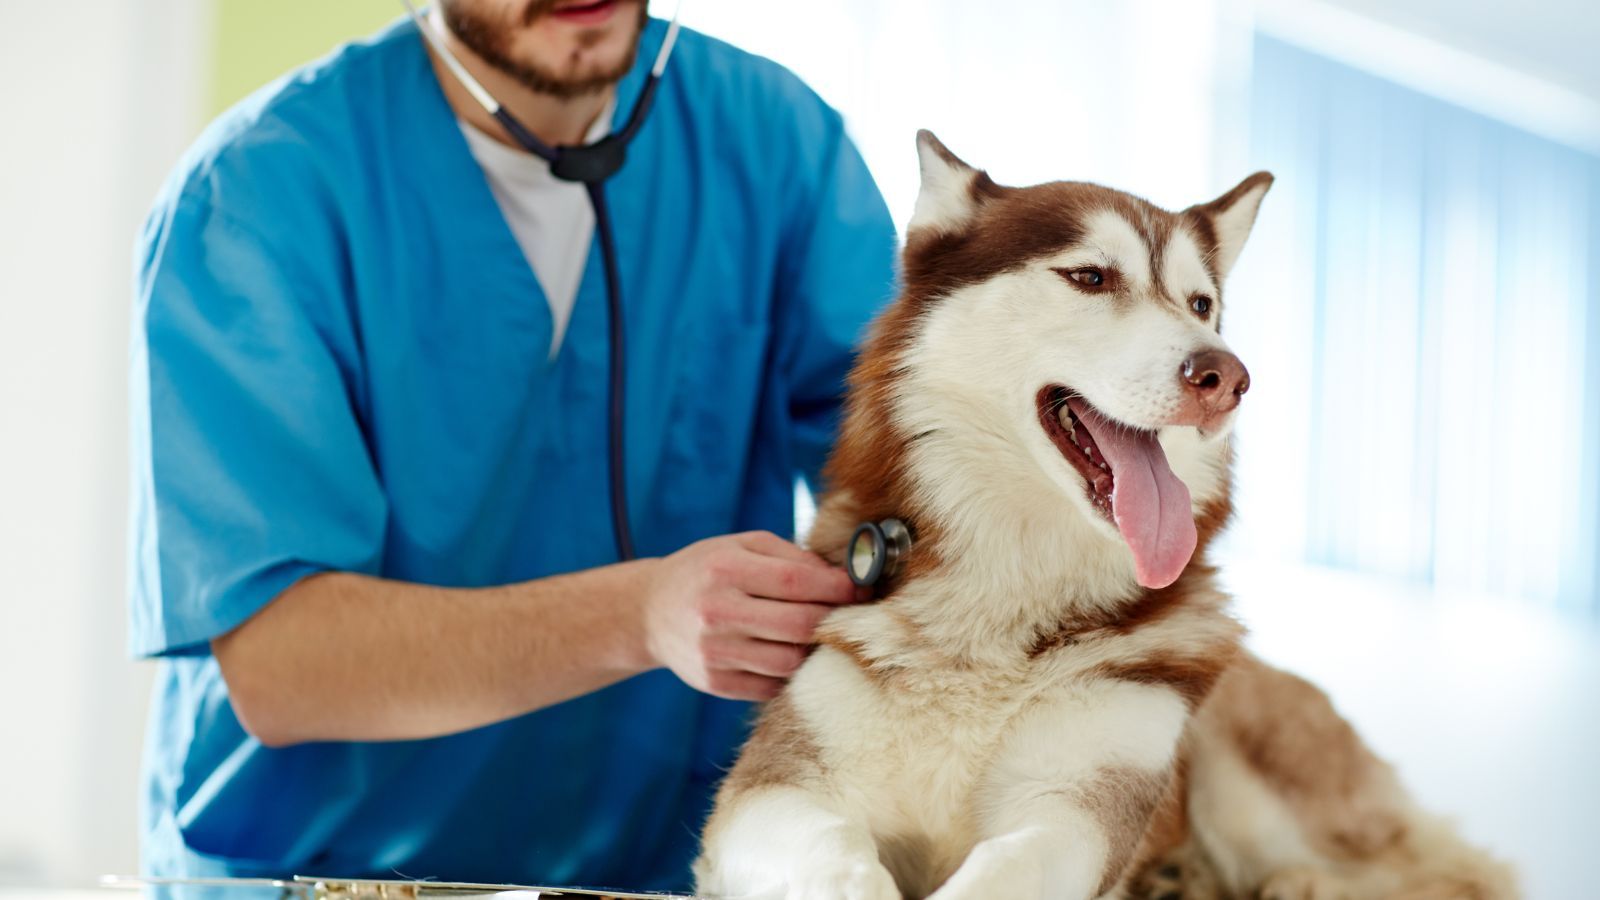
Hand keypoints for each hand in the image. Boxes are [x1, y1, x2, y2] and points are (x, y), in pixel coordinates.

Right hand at [641, 531, 860, 700]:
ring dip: (814, 650)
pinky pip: (771, 686)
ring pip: (789, 661)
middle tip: (850, 615)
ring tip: (820, 635)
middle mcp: (716, 611)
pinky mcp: (714, 683)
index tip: (860, 589)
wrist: (650, 612)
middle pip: (798, 626)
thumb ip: (790, 557)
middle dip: (833, 620)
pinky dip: (790, 672)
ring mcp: (713, 652)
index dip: (837, 588)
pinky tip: (792, 654)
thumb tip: (843, 579)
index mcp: (724, 570)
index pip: (796, 582)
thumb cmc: (707, 572)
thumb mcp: (740, 547)